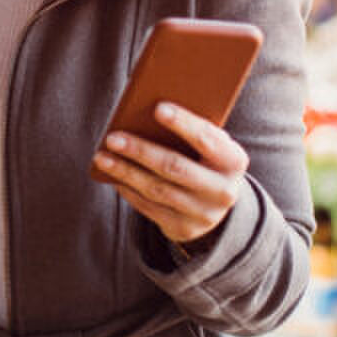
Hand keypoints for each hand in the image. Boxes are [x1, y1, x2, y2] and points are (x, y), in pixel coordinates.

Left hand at [92, 102, 247, 247]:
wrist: (215, 205)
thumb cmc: (205, 161)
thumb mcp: (210, 147)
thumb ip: (191, 131)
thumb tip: (147, 110)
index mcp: (234, 161)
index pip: (207, 139)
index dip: (183, 123)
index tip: (157, 108)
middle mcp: (223, 190)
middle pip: (175, 167)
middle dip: (141, 151)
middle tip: (112, 137)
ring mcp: (204, 214)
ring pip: (158, 189)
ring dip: (126, 172)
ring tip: (102, 157)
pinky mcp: (184, 228)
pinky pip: (150, 208)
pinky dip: (128, 190)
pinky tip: (113, 177)